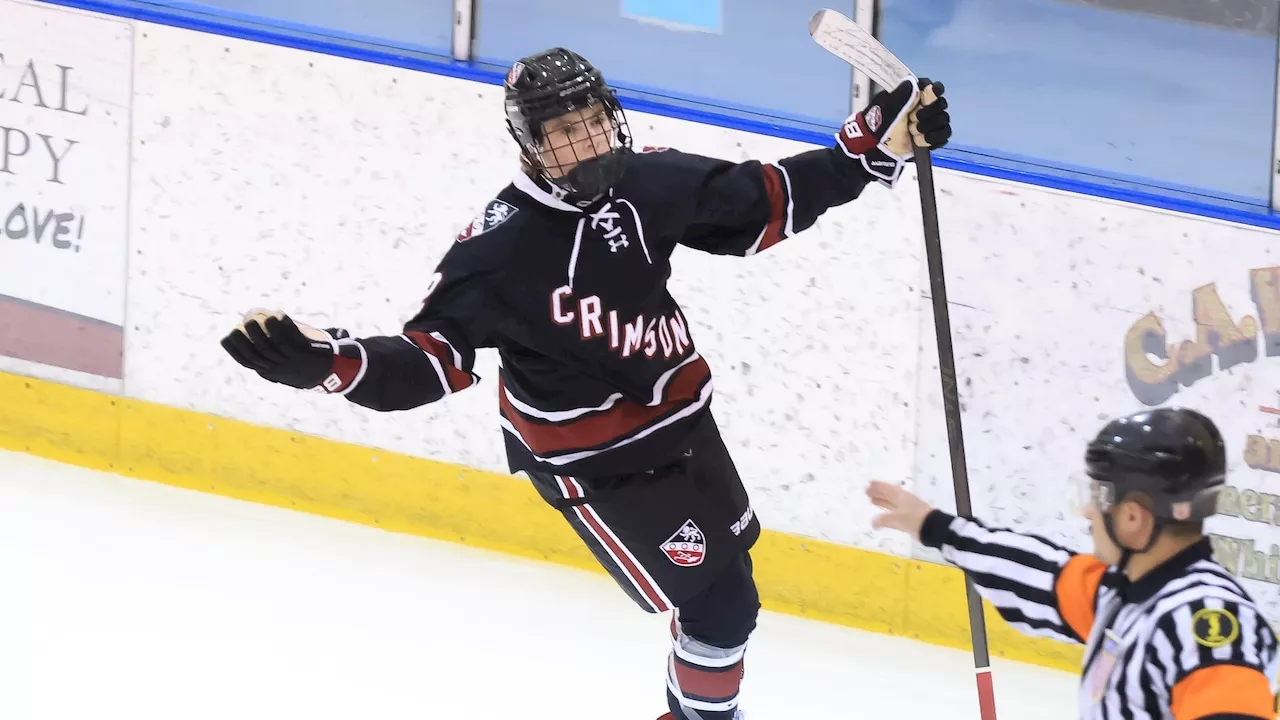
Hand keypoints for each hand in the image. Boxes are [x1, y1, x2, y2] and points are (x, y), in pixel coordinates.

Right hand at [220, 309, 356, 391]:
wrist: (334, 373)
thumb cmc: (304, 365)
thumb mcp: (283, 364)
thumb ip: (267, 349)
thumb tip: (248, 323)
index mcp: (268, 370)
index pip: (244, 361)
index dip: (234, 348)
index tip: (230, 334)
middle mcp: (278, 367)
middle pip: (258, 352)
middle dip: (249, 336)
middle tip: (244, 322)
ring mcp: (292, 360)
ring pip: (274, 344)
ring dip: (266, 328)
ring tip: (262, 316)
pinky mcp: (307, 352)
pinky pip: (293, 337)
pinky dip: (284, 324)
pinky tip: (279, 313)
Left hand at [835, 78, 950, 185]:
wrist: (873, 151)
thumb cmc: (877, 126)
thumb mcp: (886, 108)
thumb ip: (901, 95)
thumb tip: (914, 82)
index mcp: (911, 96)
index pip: (930, 87)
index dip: (934, 90)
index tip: (932, 94)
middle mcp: (921, 108)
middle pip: (940, 104)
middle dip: (929, 112)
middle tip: (913, 119)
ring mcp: (927, 123)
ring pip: (943, 119)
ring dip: (929, 126)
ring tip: (912, 132)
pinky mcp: (930, 138)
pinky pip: (944, 135)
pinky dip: (934, 138)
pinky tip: (920, 140)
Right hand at [867, 480, 934, 541]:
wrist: (932, 527)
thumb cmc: (914, 517)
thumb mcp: (897, 517)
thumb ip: (883, 520)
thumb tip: (873, 522)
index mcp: (900, 496)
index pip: (887, 488)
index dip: (878, 486)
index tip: (869, 483)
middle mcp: (902, 501)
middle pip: (888, 495)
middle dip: (878, 493)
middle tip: (867, 492)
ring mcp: (905, 511)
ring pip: (890, 505)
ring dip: (882, 502)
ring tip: (872, 501)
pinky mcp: (907, 520)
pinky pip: (893, 516)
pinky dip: (886, 516)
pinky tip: (880, 519)